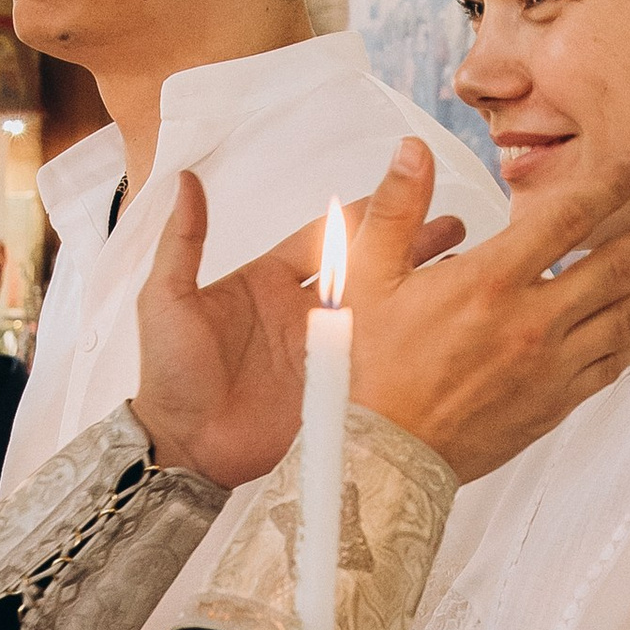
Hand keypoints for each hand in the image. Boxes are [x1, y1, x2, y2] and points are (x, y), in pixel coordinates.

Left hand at [131, 164, 464, 487]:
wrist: (182, 448)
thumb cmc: (168, 375)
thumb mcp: (167, 300)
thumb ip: (182, 242)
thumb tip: (185, 181)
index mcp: (268, 281)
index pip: (326, 238)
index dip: (365, 215)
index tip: (406, 190)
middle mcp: (303, 312)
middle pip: (366, 268)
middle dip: (409, 244)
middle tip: (455, 226)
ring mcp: (324, 352)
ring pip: (382, 310)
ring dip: (418, 288)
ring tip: (463, 268)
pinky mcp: (336, 390)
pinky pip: (378, 363)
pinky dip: (411, 345)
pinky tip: (445, 329)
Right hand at [346, 139, 629, 481]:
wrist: (388, 453)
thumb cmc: (375, 369)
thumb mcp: (365, 278)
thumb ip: (394, 207)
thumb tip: (411, 150)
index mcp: (489, 281)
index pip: (566, 219)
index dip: (608, 186)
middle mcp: (532, 320)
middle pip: (616, 266)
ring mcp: (551, 364)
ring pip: (626, 315)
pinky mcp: (557, 400)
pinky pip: (614, 361)